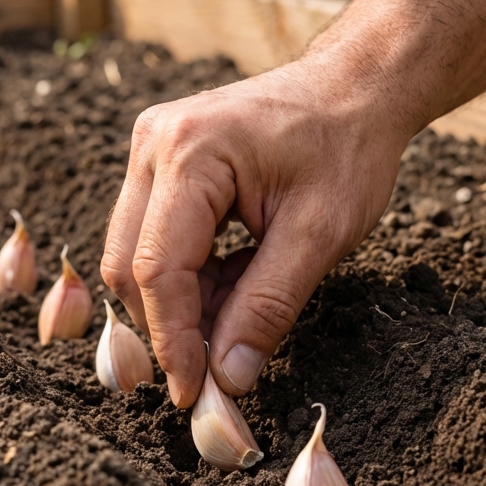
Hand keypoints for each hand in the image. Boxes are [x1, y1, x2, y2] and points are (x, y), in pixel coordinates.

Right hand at [102, 0, 485, 406]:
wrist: (355, 88)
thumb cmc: (347, 148)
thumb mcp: (321, 235)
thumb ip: (268, 307)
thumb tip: (228, 379)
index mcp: (191, 153)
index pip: (159, 269)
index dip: (174, 342)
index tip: (194, 396)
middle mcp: (154, 144)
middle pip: (131, 265)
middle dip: (168, 329)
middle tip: (212, 379)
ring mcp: (151, 148)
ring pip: (135, 255)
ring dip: (178, 306)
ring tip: (233, 328)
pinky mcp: (161, 161)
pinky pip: (153, 236)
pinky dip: (186, 278)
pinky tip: (230, 291)